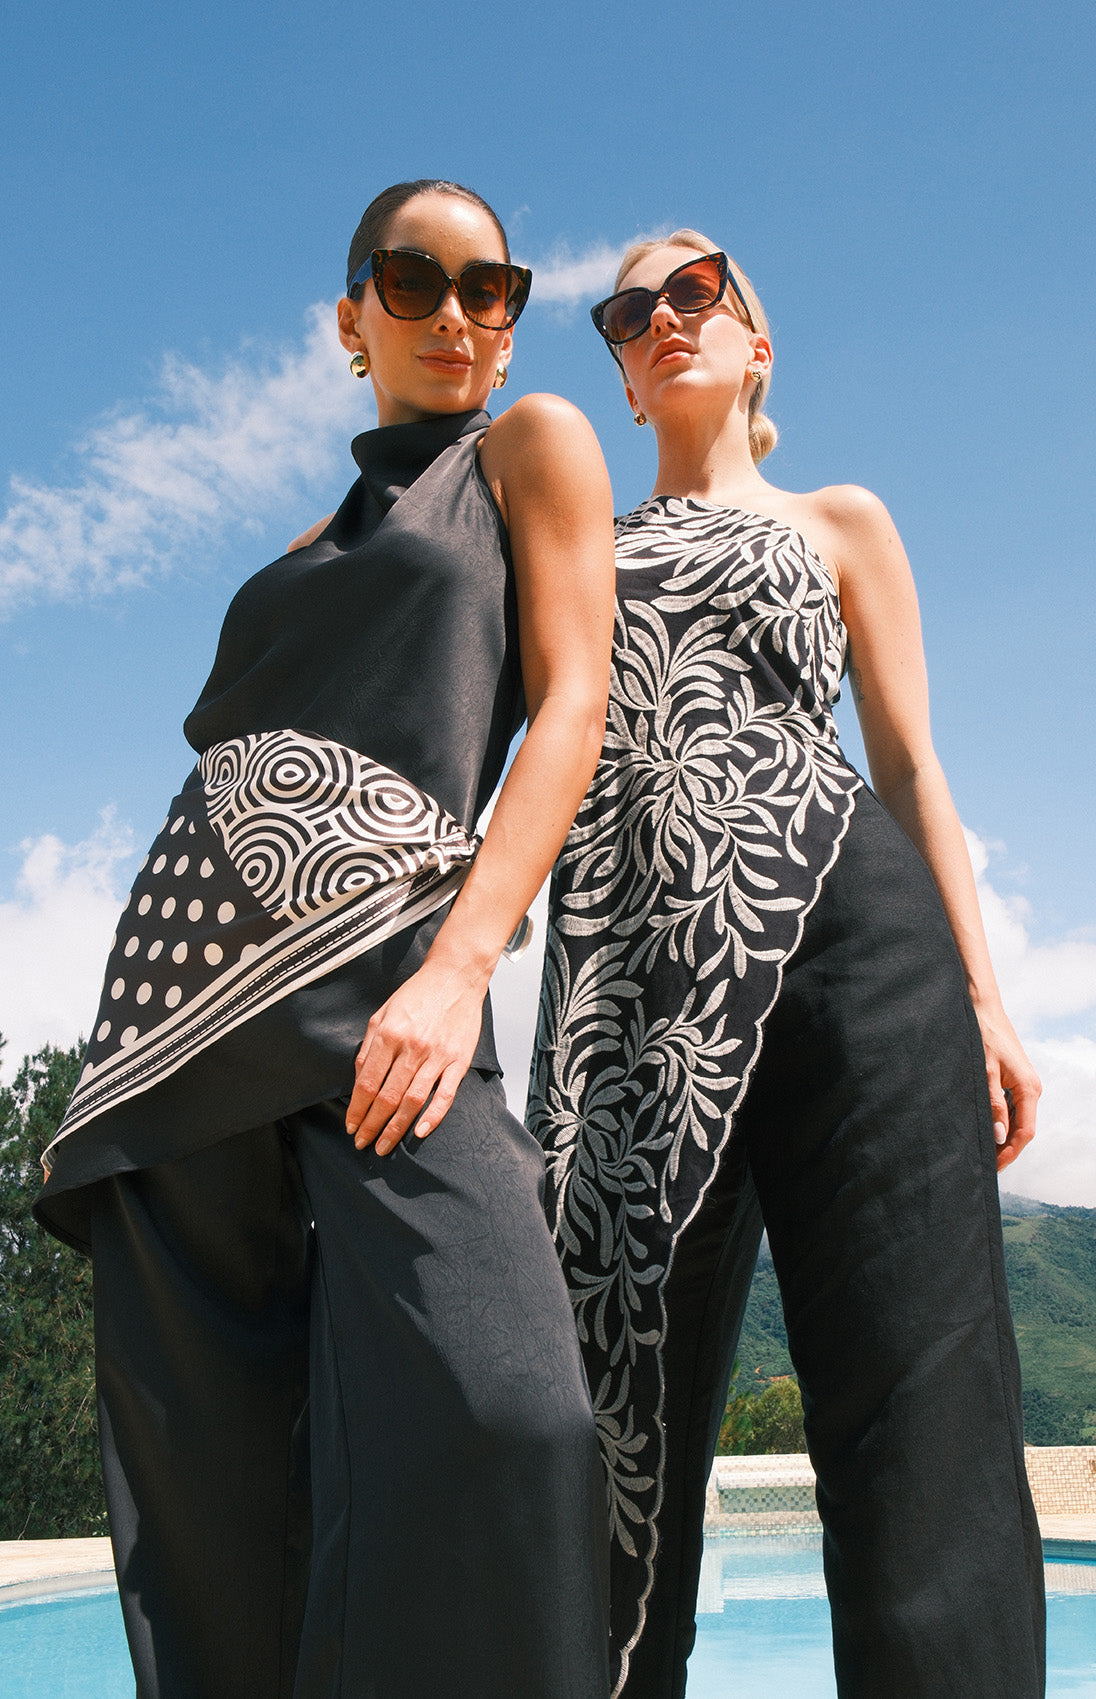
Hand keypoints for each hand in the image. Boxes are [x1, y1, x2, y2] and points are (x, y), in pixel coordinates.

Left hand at [345, 963, 485, 1154]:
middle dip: (372, 1125)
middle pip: (387, 1098)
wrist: (455, 977)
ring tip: (384, 1146)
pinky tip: (420, 1132)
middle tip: (363, 1143)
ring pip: (413, 1101)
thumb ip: (368, 1047)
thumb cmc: (416, 995)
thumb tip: (357, 1080)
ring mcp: (438, 1056)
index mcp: (389, 1035)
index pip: (367, 1083)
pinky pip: (445, 1095)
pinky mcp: (459, 1061)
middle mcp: (412, 1047)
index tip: (351, 1126)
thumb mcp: (381, 1014)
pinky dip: (433, 1117)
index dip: (357, 1110)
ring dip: (395, 1128)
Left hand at [974, 1000, 1040, 1171]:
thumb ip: (993, 1104)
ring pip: (1016, 1119)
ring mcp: (1023, 1084)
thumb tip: (999, 1135)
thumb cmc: (983, 1036)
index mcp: (1029, 1089)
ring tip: (982, 1151)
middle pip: (1022, 1129)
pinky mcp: (1013, 1079)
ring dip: (1002, 1135)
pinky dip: (999, 1120)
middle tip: (983, 1165)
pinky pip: (1010, 1107)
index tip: (993, 1168)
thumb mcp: (985, 1072)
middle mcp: (1031, 1088)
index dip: (1010, 1153)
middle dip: (1005, 1148)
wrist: (983, 1009)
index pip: (1025, 1132)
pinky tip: (984, 1127)